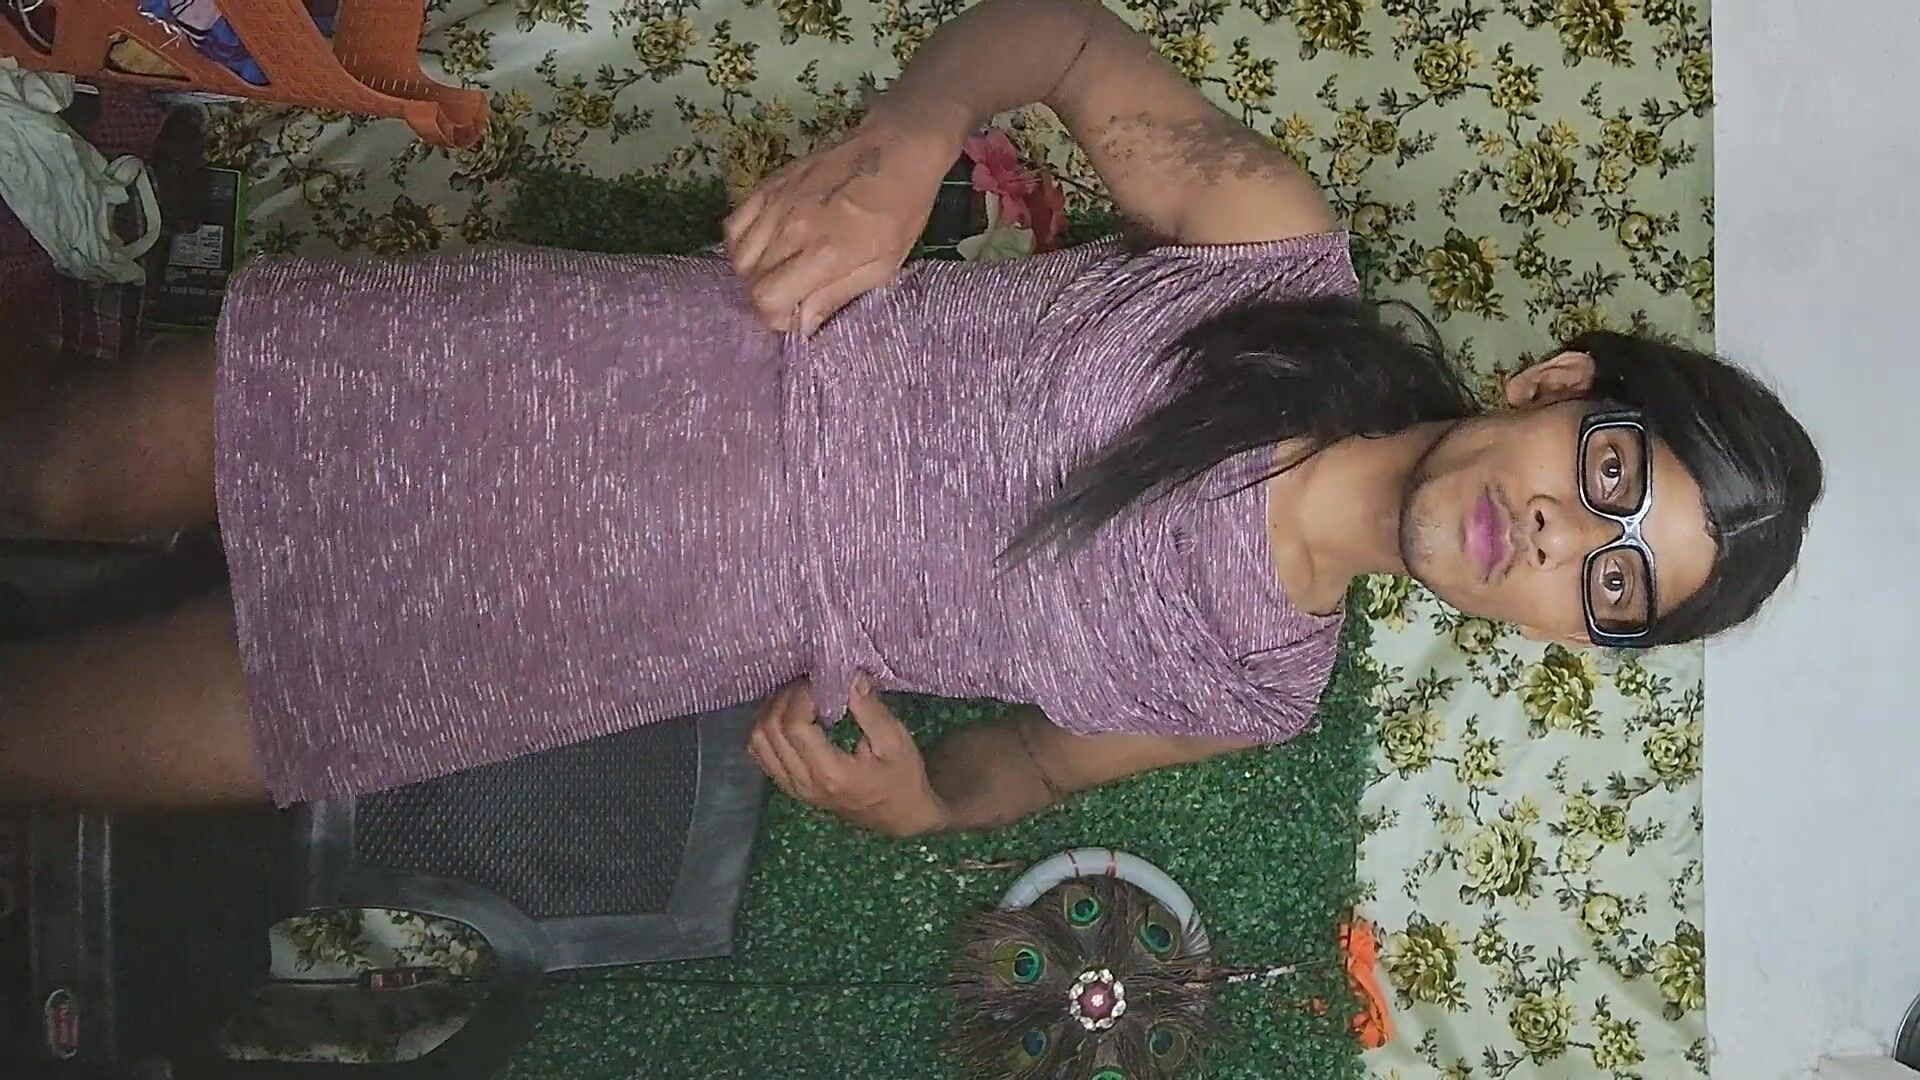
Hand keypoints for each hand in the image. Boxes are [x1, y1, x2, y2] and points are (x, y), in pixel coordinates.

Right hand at [722, 114, 958, 334]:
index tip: (797, 314)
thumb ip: (836, 295)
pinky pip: (734, 223)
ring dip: (753, 273)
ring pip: (737, 254)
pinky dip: (741, 244)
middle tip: (792, 294)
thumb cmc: (900, 210)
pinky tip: (763, 248)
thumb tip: (801, 325)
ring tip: (779, 273)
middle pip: (749, 280)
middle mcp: (790, 228)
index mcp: (822, 252)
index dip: (777, 316)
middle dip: (766, 297)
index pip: (767, 299)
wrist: (897, 147)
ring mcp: (775, 203)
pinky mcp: (768, 185)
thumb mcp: (883, 265)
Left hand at [746, 674, 950, 837]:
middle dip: (784, 698)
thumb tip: (849, 675)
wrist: (900, 817)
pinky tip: (787, 716)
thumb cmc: (902, 779)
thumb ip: (870, 709)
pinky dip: (767, 730)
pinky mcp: (790, 787)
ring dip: (771, 712)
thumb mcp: (896, 742)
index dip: (800, 695)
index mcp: (829, 772)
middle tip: (807, 682)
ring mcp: (793, 788)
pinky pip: (761, 755)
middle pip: (769, 731)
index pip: (794, 725)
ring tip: (796, 696)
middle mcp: (803, 782)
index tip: (820, 680)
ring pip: (758, 742)